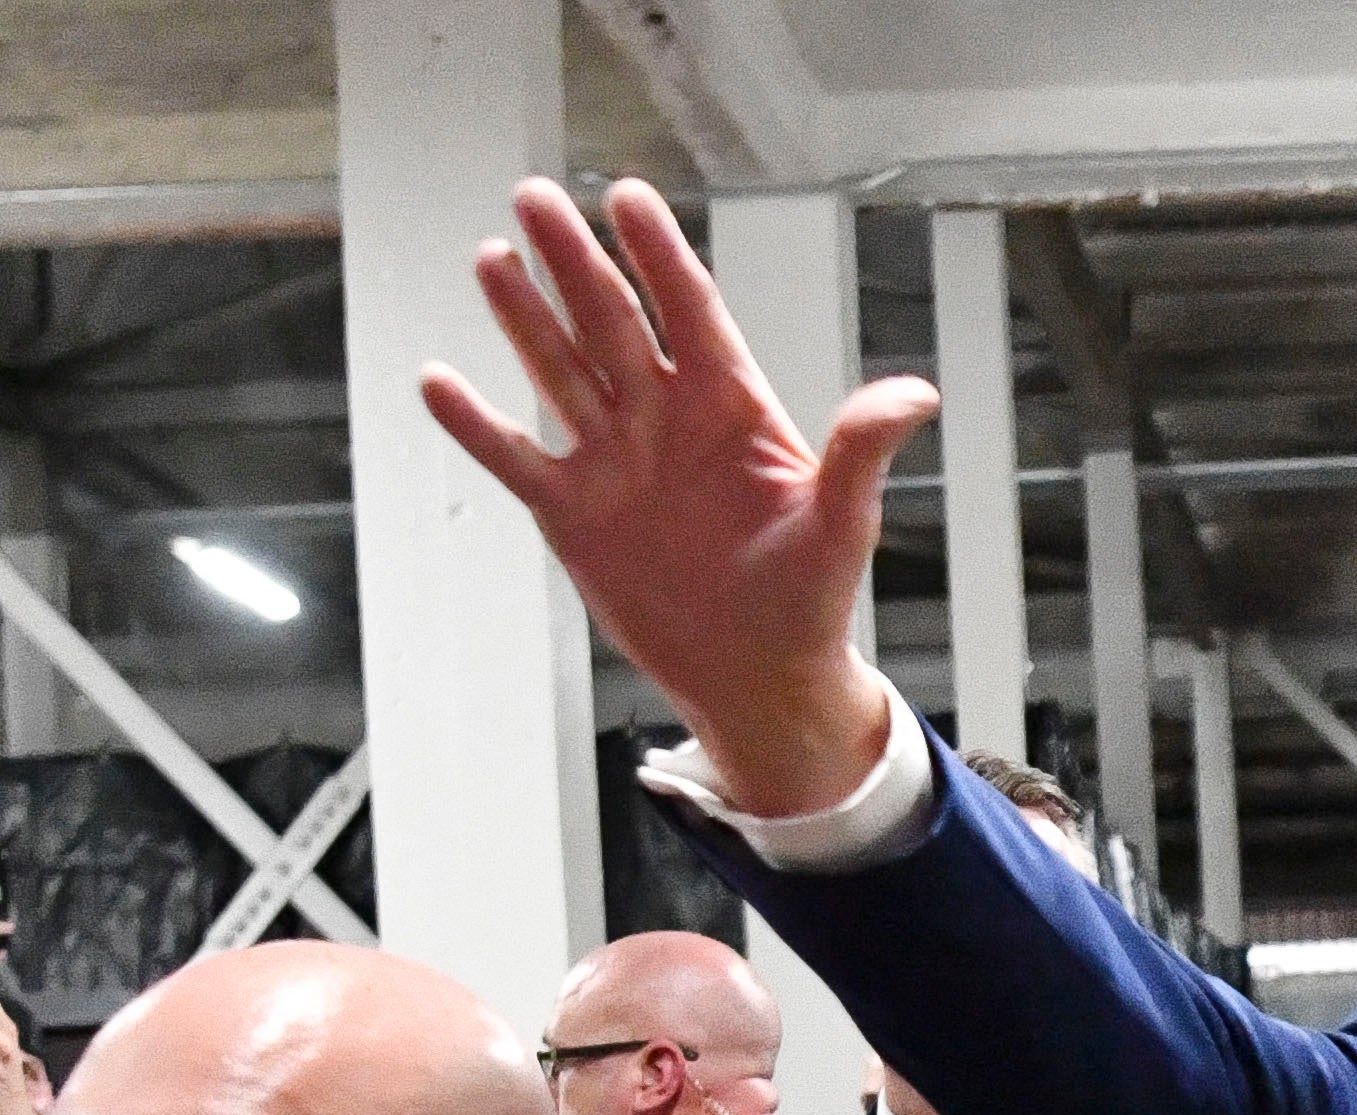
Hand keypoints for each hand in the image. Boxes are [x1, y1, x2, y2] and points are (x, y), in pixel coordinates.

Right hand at [419, 176, 940, 820]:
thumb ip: (861, 450)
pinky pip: (515, 457)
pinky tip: (437, 379)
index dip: (658, 254)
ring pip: (558, 370)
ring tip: (490, 256)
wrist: (758, 677)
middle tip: (534, 195)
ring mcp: (613, 459)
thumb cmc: (810, 598)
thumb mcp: (842, 523)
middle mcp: (664, 417)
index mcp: (729, 406)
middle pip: (610, 321)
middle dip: (574, 260)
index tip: (627, 196)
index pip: (689, 310)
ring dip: (523, 316)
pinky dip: (474, 424)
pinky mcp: (573, 511)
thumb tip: (919, 394)